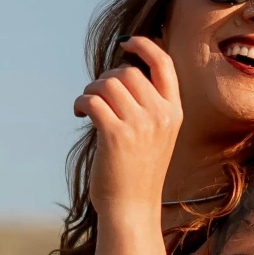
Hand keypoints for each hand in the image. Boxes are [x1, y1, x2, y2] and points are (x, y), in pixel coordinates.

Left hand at [73, 36, 182, 218]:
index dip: (144, 46)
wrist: (132, 210)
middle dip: (106, 79)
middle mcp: (161, 115)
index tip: (126, 43)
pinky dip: (81, 102)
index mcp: (174, 112)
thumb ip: (147, 106)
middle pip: (127, 72)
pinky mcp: (116, 135)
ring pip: (107, 84)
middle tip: (96, 96)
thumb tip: (120, 72)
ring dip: (90, 90)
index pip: (163, 64)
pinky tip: (79, 114)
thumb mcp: (156, 136)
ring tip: (86, 107)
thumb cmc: (138, 174)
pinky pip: (92, 100)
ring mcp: (140, 125)